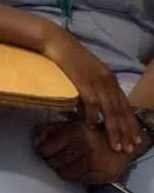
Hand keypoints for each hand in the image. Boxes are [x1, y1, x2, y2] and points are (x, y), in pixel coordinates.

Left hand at [34, 118, 134, 184]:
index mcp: (76, 132)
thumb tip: (35, 140)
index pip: (46, 150)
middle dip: (53, 161)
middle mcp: (86, 147)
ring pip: (65, 174)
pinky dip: (77, 176)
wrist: (122, 142)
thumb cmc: (91, 133)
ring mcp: (96, 162)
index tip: (46, 151)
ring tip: (71, 163)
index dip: (43, 152)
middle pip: (54, 163)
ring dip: (64, 170)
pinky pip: (80, 181)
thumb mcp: (70, 125)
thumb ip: (49, 130)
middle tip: (59, 158)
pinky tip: (82, 168)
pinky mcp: (104, 174)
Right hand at [41, 25, 140, 153]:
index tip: (135, 139)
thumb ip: (93, 90)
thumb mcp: (87, 75)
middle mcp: (108, 81)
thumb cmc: (69, 59)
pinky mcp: (83, 81)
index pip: (125, 106)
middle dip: (126, 132)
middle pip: (120, 111)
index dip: (131, 124)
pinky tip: (92, 127)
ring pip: (110, 110)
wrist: (57, 43)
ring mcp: (96, 81)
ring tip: (116, 146)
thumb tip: (91, 111)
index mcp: (110, 80)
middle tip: (130, 149)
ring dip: (114, 130)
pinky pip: (91, 102)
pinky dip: (92, 116)